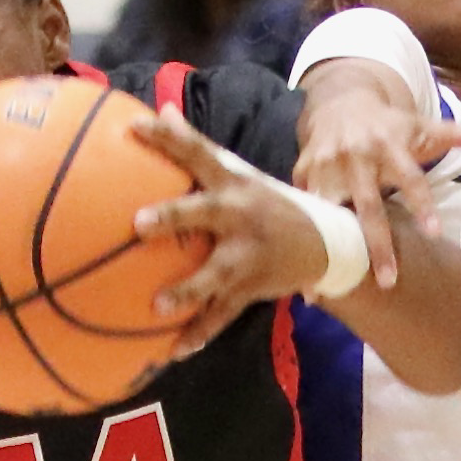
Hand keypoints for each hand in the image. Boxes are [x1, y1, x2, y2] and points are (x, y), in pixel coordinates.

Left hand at [129, 112, 325, 352]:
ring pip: (214, 274)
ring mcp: (246, 255)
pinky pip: (222, 315)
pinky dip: (199, 334)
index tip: (134, 126)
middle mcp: (239, 215)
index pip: (198, 153)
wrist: (327, 242)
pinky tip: (174, 351)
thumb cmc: (266, 203)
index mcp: (233, 182)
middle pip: (203, 213)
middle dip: (173, 217)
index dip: (167, 138)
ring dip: (188, 290)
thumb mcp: (240, 172)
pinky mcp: (251, 287)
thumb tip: (161, 109)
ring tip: (158, 306)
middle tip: (138, 224)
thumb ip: (198, 148)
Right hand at [294, 60, 460, 289]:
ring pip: (327, 211)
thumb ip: (451, 133)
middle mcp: (357, 157)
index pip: (410, 179)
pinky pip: (300, 211)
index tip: (434, 235)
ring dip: (326, 248)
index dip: (422, 205)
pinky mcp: (303, 173)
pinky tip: (300, 275)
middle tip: (388, 282)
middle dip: (376, 245)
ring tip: (326, 286)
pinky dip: (296, 240)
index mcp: (390, 146)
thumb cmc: (386, 126)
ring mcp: (326, 166)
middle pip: (367, 206)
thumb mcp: (417, 125)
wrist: (338, 102)